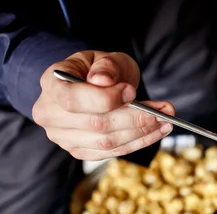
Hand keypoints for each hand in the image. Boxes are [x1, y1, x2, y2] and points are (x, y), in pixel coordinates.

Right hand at [32, 51, 174, 159]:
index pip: (74, 99)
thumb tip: (103, 82)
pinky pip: (113, 152)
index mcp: (51, 84)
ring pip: (107, 142)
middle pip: (96, 124)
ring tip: (166, 120)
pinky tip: (157, 131)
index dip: (106, 99)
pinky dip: (139, 142)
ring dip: (142, 133)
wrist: (94, 85)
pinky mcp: (80, 151)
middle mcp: (50, 114)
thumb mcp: (104, 57)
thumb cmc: (99, 69)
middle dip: (136, 118)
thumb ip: (106, 66)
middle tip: (165, 110)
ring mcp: (63, 137)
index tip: (132, 92)